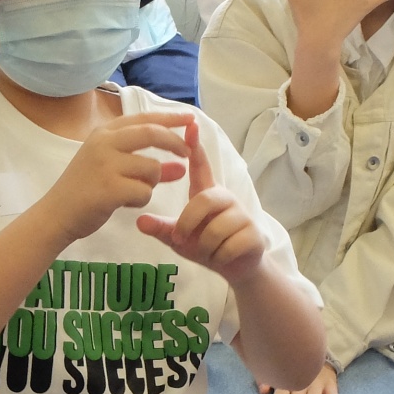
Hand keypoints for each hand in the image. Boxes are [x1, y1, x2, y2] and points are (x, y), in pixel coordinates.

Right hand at [37, 112, 189, 243]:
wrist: (56, 214)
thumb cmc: (83, 190)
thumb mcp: (112, 170)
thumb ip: (145, 165)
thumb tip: (180, 166)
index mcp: (104, 133)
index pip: (144, 118)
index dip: (170, 117)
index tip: (191, 119)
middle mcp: (104, 143)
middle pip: (152, 133)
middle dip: (175, 143)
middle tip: (187, 154)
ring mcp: (106, 164)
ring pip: (152, 168)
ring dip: (151, 183)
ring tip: (134, 192)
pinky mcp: (109, 188)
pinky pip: (144, 191)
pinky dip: (141, 199)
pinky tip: (124, 203)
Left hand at [136, 123, 267, 281]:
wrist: (238, 268)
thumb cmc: (206, 246)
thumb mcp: (179, 238)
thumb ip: (162, 229)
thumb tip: (140, 222)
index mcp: (207, 194)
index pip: (202, 166)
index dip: (196, 147)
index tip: (191, 125)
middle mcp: (226, 199)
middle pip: (202, 201)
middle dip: (187, 224)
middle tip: (181, 239)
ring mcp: (243, 216)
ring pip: (215, 229)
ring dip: (205, 246)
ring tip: (208, 250)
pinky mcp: (254, 235)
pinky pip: (229, 246)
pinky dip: (219, 257)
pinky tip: (222, 257)